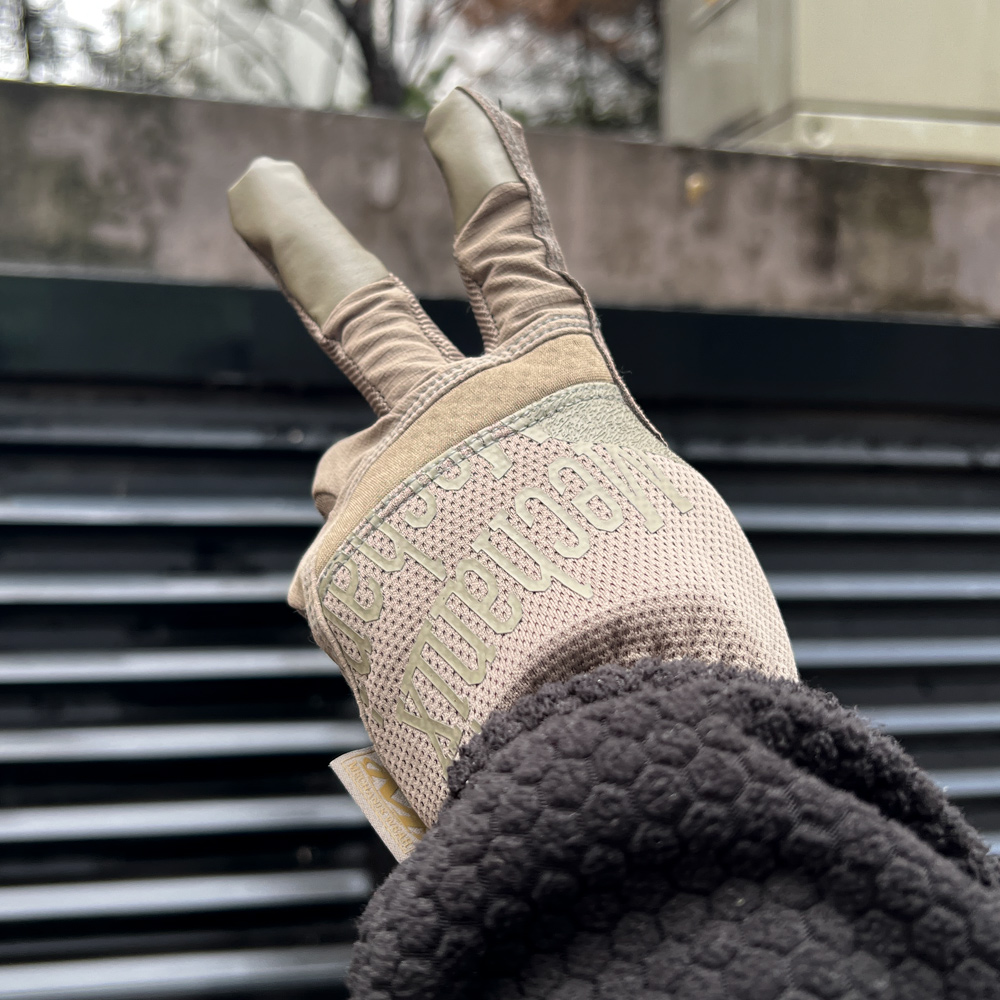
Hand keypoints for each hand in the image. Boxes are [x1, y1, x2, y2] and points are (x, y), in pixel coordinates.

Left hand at [228, 88, 796, 825]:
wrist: (612, 725)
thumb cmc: (674, 636)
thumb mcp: (657, 538)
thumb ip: (565, 507)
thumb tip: (475, 538)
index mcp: (554, 394)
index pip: (517, 258)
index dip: (489, 175)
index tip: (457, 110)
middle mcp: (448, 424)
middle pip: (361, 310)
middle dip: (305, 239)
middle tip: (261, 187)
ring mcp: (380, 497)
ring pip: (360, 482)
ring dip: (380, 505)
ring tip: (444, 593)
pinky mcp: (336, 582)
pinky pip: (373, 599)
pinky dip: (413, 629)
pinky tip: (456, 673)